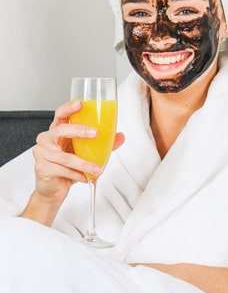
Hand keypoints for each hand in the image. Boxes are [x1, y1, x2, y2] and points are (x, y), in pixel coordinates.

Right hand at [22, 100, 123, 223]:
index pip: (60, 114)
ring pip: (66, 157)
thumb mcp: (85, 152)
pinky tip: (86, 177)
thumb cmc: (67, 166)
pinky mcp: (42, 168)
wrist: (53, 188)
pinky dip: (77, 175)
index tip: (81, 104)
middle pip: (61, 130)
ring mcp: (42, 153)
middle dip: (79, 130)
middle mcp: (47, 139)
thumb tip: (120, 136)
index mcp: (57, 130)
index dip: (69, 108)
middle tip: (95, 133)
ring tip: (98, 169)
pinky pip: (63, 170)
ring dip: (85, 164)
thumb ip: (102, 144)